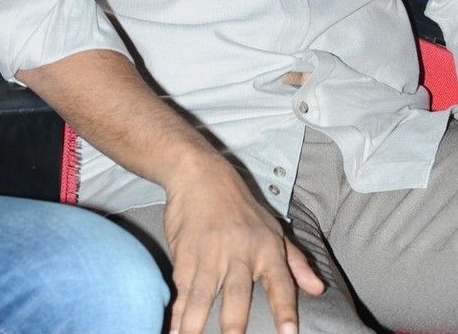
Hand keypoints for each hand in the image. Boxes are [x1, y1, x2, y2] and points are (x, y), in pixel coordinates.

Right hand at [164, 158, 323, 333]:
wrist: (201, 174)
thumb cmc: (240, 206)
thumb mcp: (272, 228)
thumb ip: (295, 262)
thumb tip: (318, 289)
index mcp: (267, 248)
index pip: (280, 283)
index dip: (285, 309)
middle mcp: (240, 252)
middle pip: (238, 293)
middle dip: (234, 323)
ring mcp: (210, 252)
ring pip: (203, 294)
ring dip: (196, 322)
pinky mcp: (185, 250)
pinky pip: (182, 285)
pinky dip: (177, 309)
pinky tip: (175, 327)